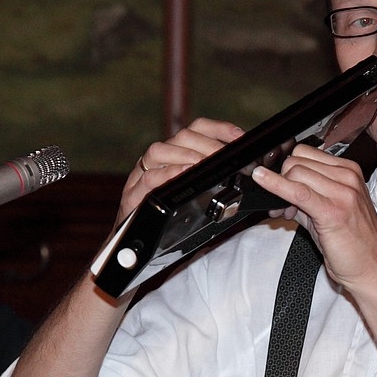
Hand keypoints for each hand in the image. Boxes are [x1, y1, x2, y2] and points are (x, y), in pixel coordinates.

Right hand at [115, 118, 244, 226]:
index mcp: (175, 155)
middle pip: (181, 137)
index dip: (219, 129)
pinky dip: (167, 174)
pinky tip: (183, 175)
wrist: (139, 247)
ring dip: (187, 155)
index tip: (240, 137)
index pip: (197, 128)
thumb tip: (244, 170)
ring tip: (205, 165)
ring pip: (159, 151)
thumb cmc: (172, 220)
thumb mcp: (197, 195)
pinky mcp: (132, 196)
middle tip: (226, 159)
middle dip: (209, 145)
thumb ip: (214, 179)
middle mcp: (157, 160)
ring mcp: (140, 176)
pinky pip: (148, 178)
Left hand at [252, 144, 376, 290]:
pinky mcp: (332, 210)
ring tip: (287, 213)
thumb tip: (280, 189)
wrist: (376, 272)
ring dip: (280, 189)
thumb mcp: (331, 212)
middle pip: (297, 160)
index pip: (306, 153)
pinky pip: (296, 190)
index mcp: (349, 172)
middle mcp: (348, 177)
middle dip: (282, 179)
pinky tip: (262, 180)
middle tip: (285, 205)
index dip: (288, 170)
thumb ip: (306, 196)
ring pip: (294, 171)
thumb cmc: (357, 247)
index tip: (284, 188)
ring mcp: (343, 191)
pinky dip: (274, 185)